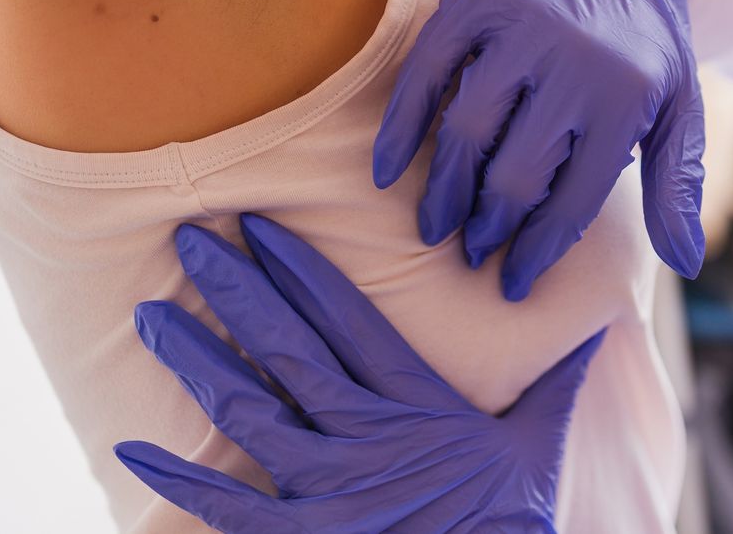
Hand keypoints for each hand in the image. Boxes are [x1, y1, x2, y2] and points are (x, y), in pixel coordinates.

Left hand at [115, 214, 602, 532]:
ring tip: (151, 314)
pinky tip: (133, 450)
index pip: (348, 320)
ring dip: (198, 360)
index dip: (300, 270)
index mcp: (417, 403)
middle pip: (289, 350)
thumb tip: (599, 319)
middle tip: (189, 239)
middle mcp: (367, 437)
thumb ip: (560, 377)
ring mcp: (332, 490)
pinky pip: (232, 506)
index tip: (258, 227)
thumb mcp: (541, 441)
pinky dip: (182, 480)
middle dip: (236, 290)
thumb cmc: (514, 517)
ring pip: (252, 412)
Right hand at [373, 0, 716, 300]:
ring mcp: (523, 28)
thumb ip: (678, 185)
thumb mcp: (682, 108)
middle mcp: (575, 64)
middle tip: (472, 253)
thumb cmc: (648, 42)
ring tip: (435, 227)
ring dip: (444, 190)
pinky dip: (401, 125)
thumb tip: (685, 264)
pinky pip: (426, 71)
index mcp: (627, 100)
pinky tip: (387, 172)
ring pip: (467, 130)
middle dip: (488, 228)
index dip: (537, 252)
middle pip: (514, 175)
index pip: (572, 200)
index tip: (512, 283)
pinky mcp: (477, 0)